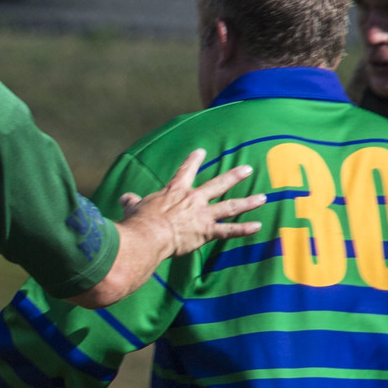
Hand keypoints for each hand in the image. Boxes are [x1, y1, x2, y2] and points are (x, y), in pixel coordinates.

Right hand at [120, 149, 265, 256]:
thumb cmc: (139, 222)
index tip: (201, 151)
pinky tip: (257, 226)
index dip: (193, 160)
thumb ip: (132, 202)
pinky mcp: (206, 232)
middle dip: (233, 176)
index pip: (185, 171)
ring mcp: (202, 215)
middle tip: (247, 169)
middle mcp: (193, 200)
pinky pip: (228, 231)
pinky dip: (243, 229)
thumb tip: (124, 198)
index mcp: (174, 191)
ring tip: (262, 197)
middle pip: (218, 184)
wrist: (147, 237)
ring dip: (248, 202)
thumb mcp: (133, 208)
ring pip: (230, 206)